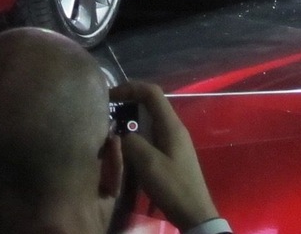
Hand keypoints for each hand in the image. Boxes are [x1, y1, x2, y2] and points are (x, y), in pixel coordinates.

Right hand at [109, 81, 218, 231]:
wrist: (194, 213)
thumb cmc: (172, 186)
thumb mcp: (148, 163)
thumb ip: (132, 142)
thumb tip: (122, 135)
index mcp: (171, 125)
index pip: (151, 92)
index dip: (130, 88)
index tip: (109, 97)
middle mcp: (174, 128)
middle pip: (149, 105)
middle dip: (127, 105)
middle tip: (106, 116)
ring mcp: (173, 142)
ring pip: (148, 123)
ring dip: (130, 125)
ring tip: (111, 136)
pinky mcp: (170, 155)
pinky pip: (150, 138)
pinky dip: (135, 139)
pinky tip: (125, 153)